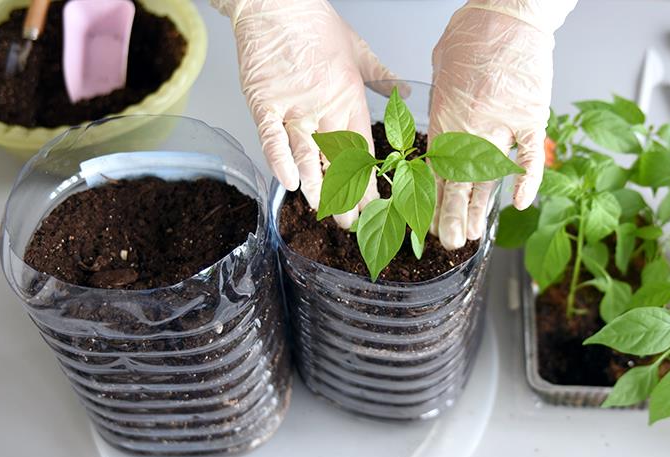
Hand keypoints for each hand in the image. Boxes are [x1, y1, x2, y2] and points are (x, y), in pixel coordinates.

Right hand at [211, 0, 400, 227]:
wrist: (276, 3)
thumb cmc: (315, 24)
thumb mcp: (358, 51)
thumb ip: (382, 76)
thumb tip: (404, 90)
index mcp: (348, 97)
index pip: (362, 148)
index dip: (369, 181)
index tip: (375, 206)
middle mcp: (324, 106)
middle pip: (338, 159)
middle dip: (345, 194)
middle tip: (350, 223)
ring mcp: (293, 105)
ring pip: (308, 153)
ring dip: (317, 185)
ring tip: (324, 212)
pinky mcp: (265, 102)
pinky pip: (272, 137)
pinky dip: (280, 159)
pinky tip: (289, 183)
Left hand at [429, 0, 576, 248]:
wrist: (510, 12)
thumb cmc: (473, 33)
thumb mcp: (442, 69)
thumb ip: (441, 102)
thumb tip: (439, 123)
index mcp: (447, 116)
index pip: (435, 170)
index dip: (430, 200)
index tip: (426, 222)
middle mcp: (473, 127)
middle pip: (460, 182)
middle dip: (451, 216)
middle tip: (448, 242)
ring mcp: (505, 125)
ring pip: (490, 177)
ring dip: (480, 209)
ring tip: (472, 235)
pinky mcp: (533, 117)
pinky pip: (530, 156)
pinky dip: (527, 181)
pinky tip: (518, 204)